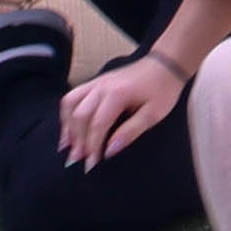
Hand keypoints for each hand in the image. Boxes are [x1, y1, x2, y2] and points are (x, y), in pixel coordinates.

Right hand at [59, 50, 182, 169]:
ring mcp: (96, 82)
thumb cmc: (162, 91)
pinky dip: (67, 113)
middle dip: (77, 140)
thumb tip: (109, 150)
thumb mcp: (153, 115)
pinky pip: (73, 96)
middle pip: (80, 116)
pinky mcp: (95, 82)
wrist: (164, 65)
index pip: (97, 124)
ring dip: (67, 126)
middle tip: (76, 161)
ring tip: (66, 147)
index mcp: (117, 94)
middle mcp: (101, 86)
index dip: (92, 146)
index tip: (90, 165)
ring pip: (71, 104)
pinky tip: (68, 128)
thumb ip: (130, 132)